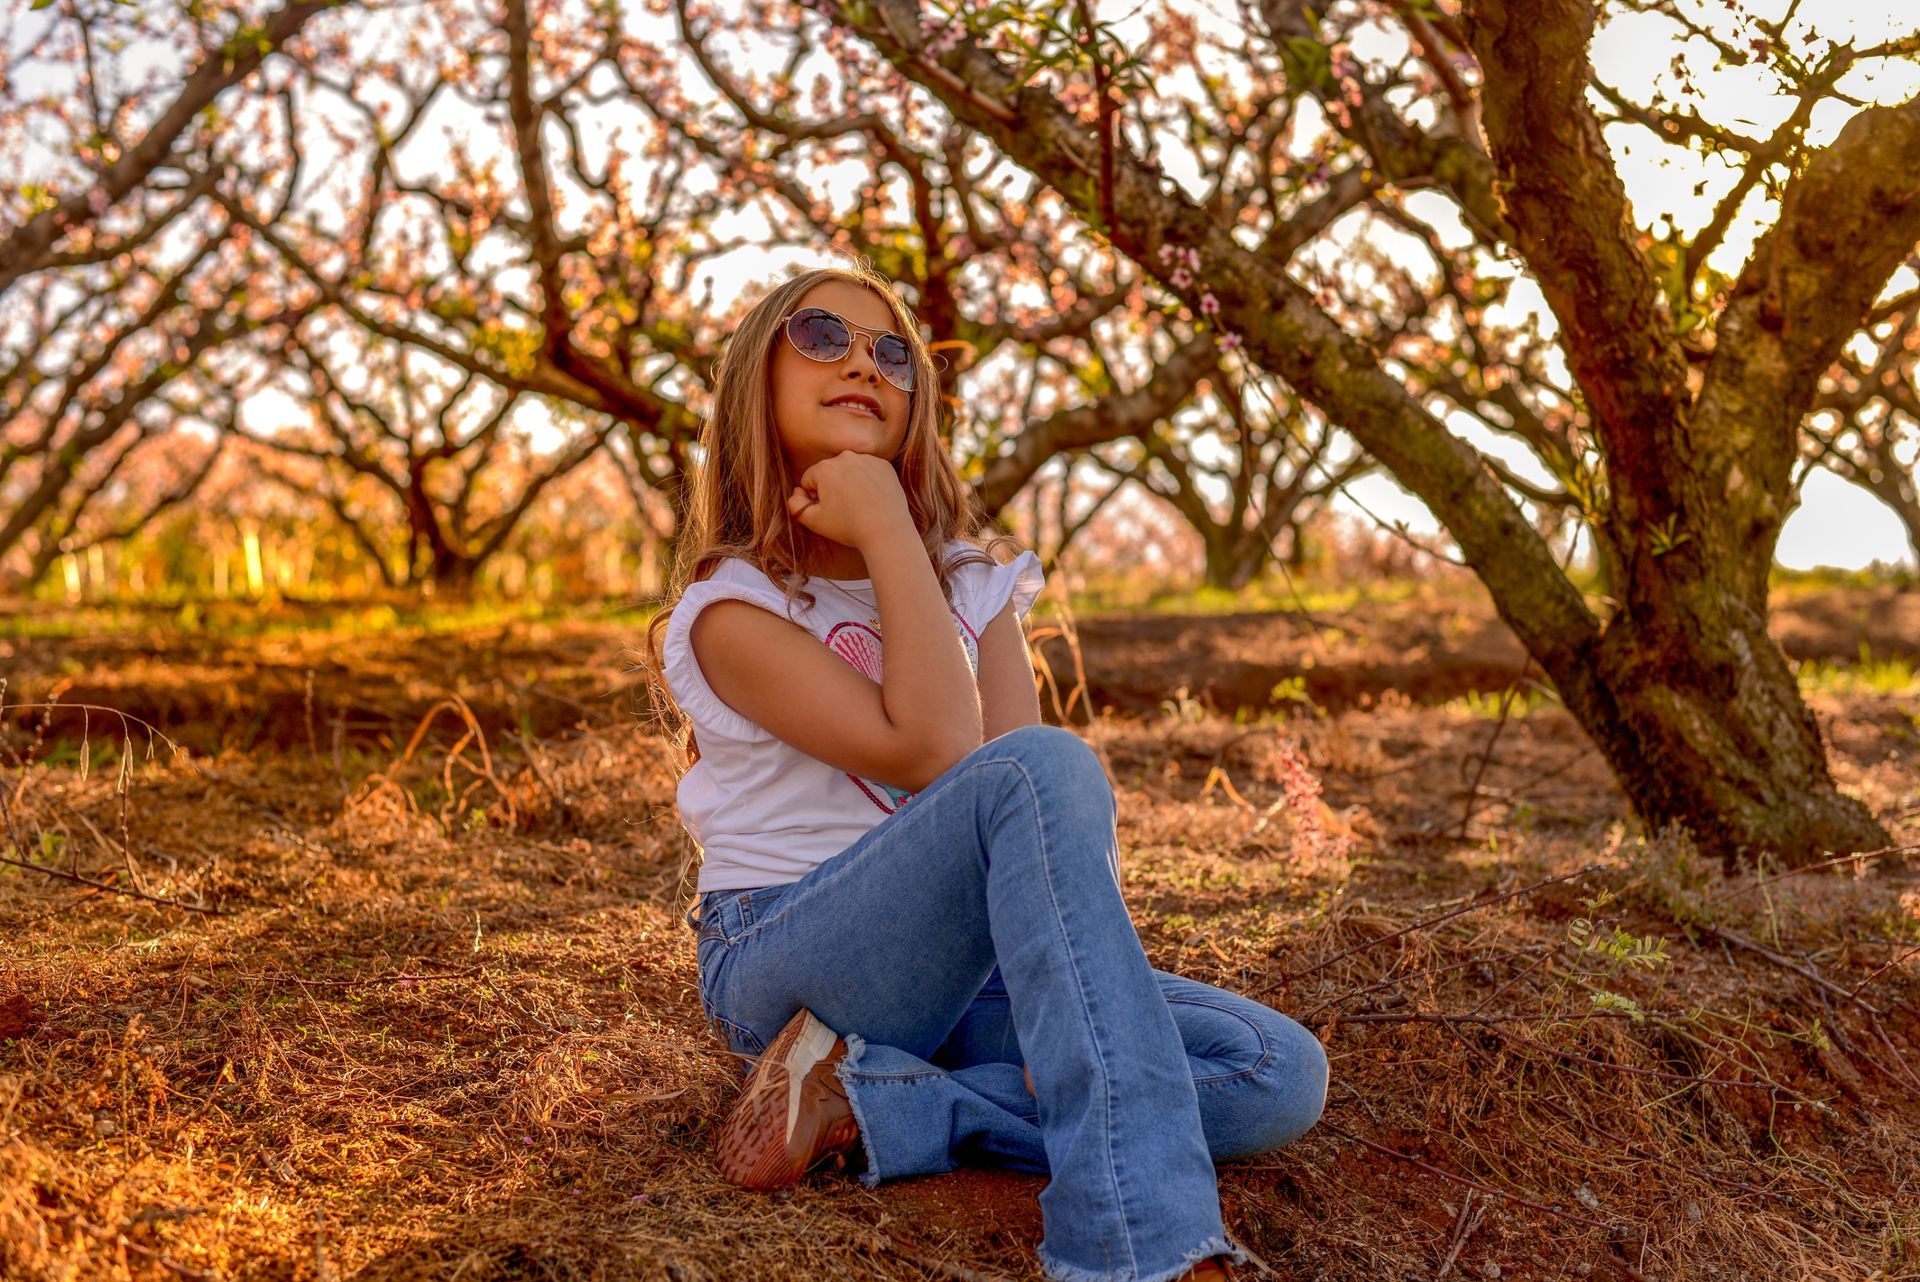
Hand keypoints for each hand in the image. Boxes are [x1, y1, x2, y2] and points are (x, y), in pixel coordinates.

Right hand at [788, 451, 914, 549]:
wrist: (886, 530)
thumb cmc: (848, 526)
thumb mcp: (814, 521)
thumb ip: (795, 505)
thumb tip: (796, 493)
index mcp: (825, 468)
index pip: (809, 479)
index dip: (815, 497)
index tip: (828, 510)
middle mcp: (845, 457)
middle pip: (829, 472)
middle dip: (832, 488)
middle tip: (844, 509)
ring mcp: (867, 459)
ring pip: (849, 470)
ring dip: (850, 483)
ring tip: (859, 505)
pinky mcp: (884, 465)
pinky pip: (868, 470)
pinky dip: (868, 482)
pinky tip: (872, 498)